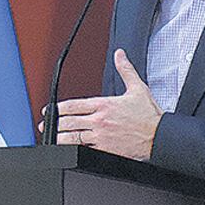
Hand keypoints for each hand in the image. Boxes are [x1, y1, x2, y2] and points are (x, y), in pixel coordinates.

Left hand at [38, 49, 162, 160]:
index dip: (58, 108)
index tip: (49, 109)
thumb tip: (120, 55)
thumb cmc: (150, 116)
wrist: (160, 136)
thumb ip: (125, 70)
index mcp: (104, 105)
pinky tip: (68, 150)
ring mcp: (102, 136)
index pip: (74, 105)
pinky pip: (85, 150)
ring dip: (59, 138)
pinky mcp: (106, 149)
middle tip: (45, 125)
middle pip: (69, 122)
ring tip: (51, 138)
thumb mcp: (138, 88)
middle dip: (54, 124)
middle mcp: (100, 120)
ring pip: (74, 137)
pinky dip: (74, 149)